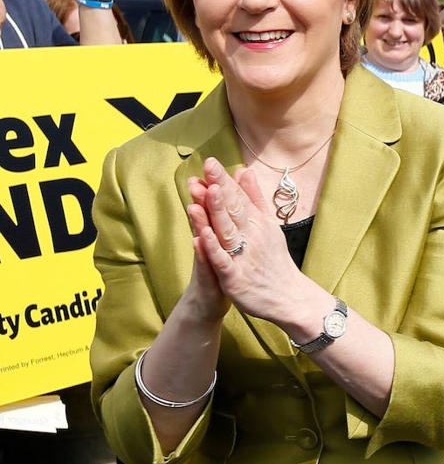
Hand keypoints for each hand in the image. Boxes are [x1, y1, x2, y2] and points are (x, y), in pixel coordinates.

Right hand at [182, 178, 230, 323]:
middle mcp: (210, 241)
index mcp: (219, 231)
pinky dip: (203, 251)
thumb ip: (228, 216)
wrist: (213, 300)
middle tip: (199, 176)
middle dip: (204, 196)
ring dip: (199, 220)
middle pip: (206, 216)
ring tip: (195, 203)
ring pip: (203, 235)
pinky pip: (207, 262)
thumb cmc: (225, 266)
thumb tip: (228, 193)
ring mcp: (208, 257)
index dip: (215, 185)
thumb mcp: (227, 240)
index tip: (211, 164)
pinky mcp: (210, 275)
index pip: (217, 205)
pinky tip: (199, 239)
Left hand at [188, 158, 307, 322]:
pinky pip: (223, 261)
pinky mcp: (236, 278)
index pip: (239, 198)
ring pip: (228, 231)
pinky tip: (202, 236)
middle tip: (208, 167)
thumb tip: (244, 171)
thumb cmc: (274, 261)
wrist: (290, 298)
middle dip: (220, 188)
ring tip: (206, 192)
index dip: (224, 181)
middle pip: (234, 210)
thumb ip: (254, 198)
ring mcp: (244, 257)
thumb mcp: (268, 225)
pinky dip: (213, 249)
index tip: (211, 162)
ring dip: (216, 212)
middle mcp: (252, 236)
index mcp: (257, 223)